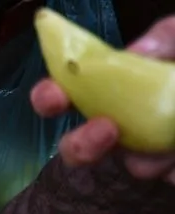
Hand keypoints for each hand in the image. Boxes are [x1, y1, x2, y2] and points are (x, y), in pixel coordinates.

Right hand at [31, 16, 174, 181]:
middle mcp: (126, 124)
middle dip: (83, 145)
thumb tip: (139, 52)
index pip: (68, 96)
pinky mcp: (174, 172)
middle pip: (81, 149)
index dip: (51, 98)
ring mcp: (153, 153)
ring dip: (150, 155)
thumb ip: (167, 37)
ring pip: (137, 166)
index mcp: (118, 88)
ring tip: (173, 143)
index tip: (51, 97)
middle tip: (107, 131)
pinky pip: (173, 177)